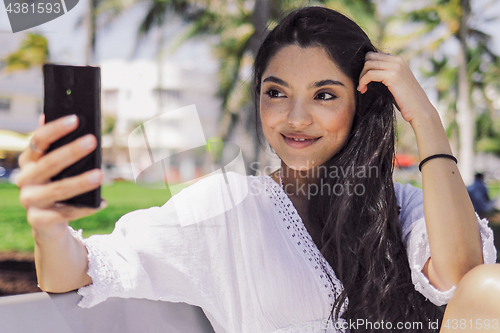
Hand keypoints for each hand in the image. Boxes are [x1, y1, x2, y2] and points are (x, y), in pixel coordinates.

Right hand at [17, 114, 105, 238]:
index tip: (75, 119)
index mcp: (29, 161)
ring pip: (57, 189)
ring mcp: (29, 201)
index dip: (55, 129)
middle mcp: (25, 179)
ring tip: (100, 174)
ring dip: (80, 182)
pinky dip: (84, 208)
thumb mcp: (57, 166)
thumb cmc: (57, 185)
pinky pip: (64, 213)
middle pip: (48, 163)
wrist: (48, 223)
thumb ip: (57, 146)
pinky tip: (101, 202)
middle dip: (71, 151)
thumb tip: (48, 116)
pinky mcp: (38, 220)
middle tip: (93, 141)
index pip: (38, 141)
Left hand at [357, 51, 435, 124]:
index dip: (366, 66)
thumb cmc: (405, 100)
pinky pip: (370, 74)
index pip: (375, 55)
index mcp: (398, 60)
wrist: (419, 109)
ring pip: (368, 64)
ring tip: (362, 88)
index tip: (364, 79)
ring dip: (361, 76)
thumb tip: (369, 72)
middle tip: (362, 83)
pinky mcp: (392, 76)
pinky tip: (362, 89)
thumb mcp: (395, 83)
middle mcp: (397, 60)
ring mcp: (395, 67)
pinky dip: (363, 81)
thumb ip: (385, 74)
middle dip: (362, 69)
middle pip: (370, 56)